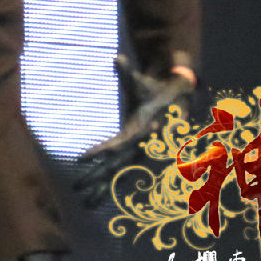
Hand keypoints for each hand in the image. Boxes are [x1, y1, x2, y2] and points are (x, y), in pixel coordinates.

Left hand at [72, 54, 195, 206]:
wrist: (183, 105)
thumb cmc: (157, 93)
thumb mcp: (143, 84)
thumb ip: (128, 74)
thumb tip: (116, 58)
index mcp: (140, 130)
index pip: (116, 144)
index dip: (99, 151)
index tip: (81, 158)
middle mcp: (143, 147)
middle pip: (117, 166)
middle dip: (97, 179)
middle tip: (77, 189)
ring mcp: (145, 156)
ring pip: (123, 176)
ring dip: (105, 189)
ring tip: (86, 202)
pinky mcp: (146, 161)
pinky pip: (129, 177)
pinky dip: (115, 188)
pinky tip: (102, 199)